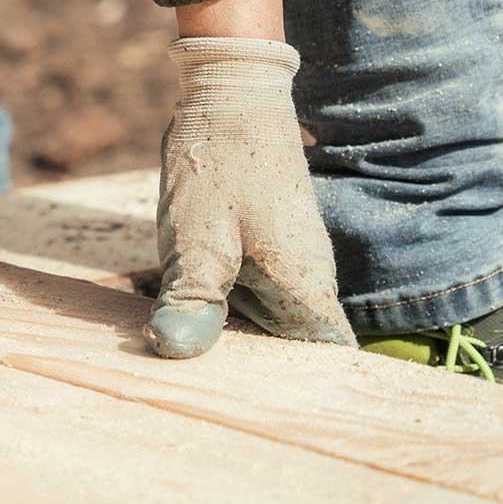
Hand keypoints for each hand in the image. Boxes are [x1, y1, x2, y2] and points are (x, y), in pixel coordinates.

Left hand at [145, 36, 353, 357]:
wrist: (229, 95)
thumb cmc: (220, 166)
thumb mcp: (197, 240)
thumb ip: (193, 301)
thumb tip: (176, 351)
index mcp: (305, 286)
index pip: (326, 358)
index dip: (298, 389)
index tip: (255, 408)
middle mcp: (306, 279)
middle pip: (288, 347)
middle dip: (247, 366)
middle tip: (194, 389)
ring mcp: (287, 261)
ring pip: (263, 318)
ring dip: (226, 332)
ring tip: (180, 353)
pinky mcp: (265, 246)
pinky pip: (246, 291)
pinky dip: (218, 303)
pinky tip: (180, 307)